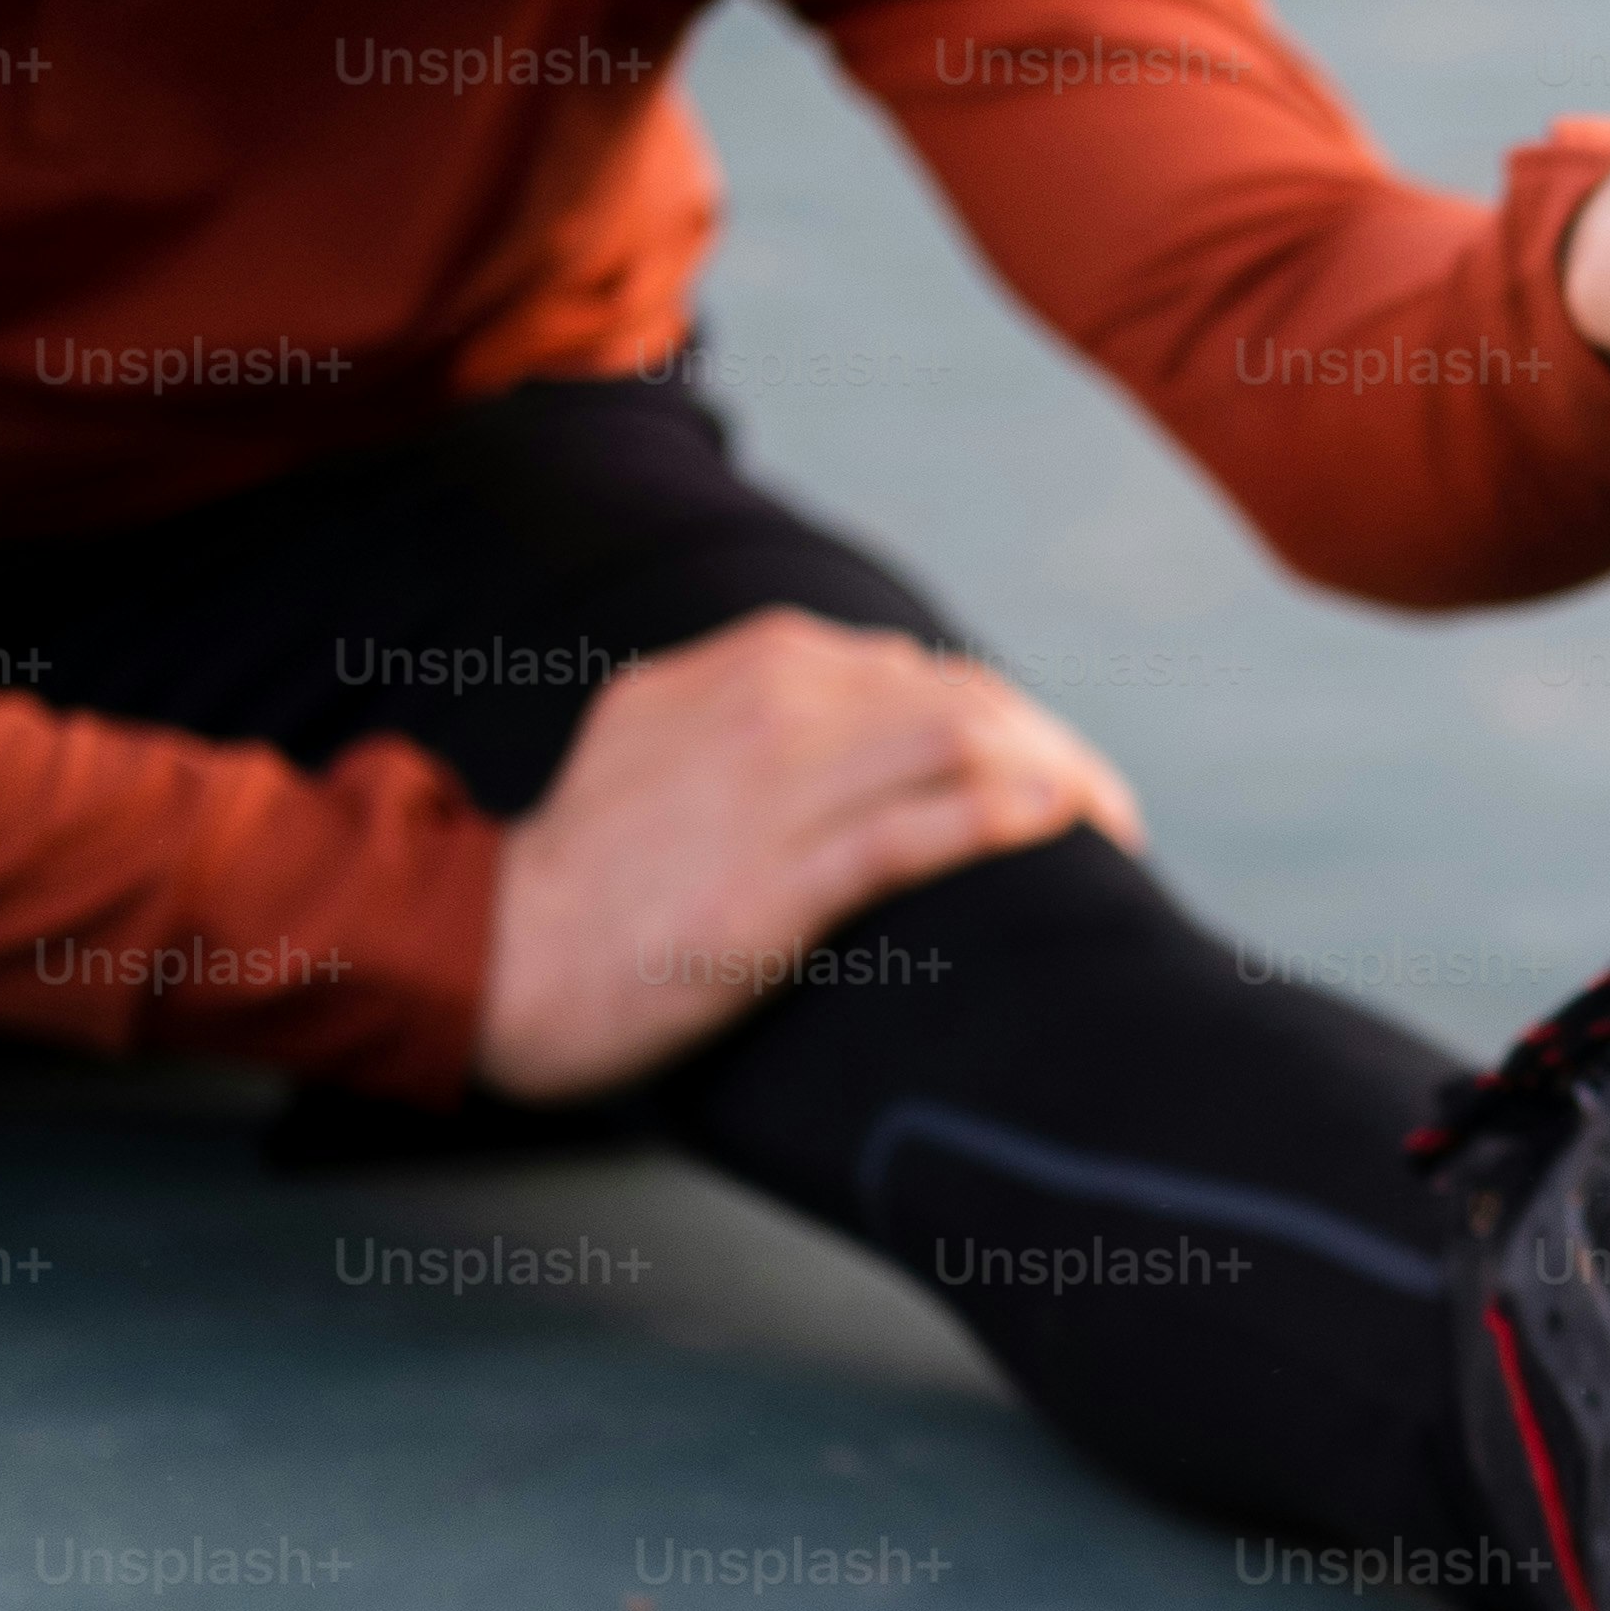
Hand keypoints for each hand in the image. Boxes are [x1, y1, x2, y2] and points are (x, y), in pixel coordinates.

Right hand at [472, 608, 1139, 1101]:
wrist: (494, 948)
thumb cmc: (590, 868)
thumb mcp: (661, 733)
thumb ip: (751, 702)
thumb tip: (850, 697)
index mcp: (755, 662)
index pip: (925, 671)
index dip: (1008, 719)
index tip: (1050, 773)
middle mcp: (776, 700)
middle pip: (966, 698)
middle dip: (1056, 748)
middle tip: (1112, 812)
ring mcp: (780, 785)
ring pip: (964, 744)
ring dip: (1061, 776)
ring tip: (1115, 827)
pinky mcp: (781, 878)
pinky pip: (925, 824)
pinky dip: (1012, 812)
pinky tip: (1069, 821)